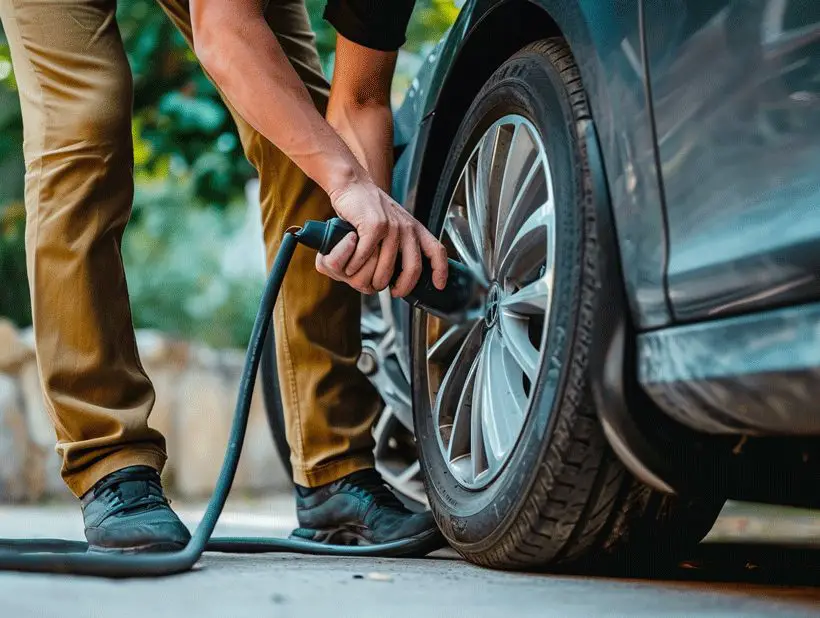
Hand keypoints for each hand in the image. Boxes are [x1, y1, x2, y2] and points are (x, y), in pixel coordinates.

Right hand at [315, 180, 448, 295]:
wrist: (353, 184)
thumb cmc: (369, 209)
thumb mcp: (395, 223)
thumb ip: (402, 243)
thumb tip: (403, 272)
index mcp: (415, 229)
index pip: (437, 251)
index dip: (441, 270)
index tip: (439, 285)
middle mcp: (407, 228)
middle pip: (413, 268)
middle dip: (404, 286)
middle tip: (394, 293)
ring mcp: (391, 226)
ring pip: (387, 267)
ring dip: (374, 279)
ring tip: (367, 282)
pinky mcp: (373, 225)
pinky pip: (366, 256)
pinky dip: (356, 265)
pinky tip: (351, 267)